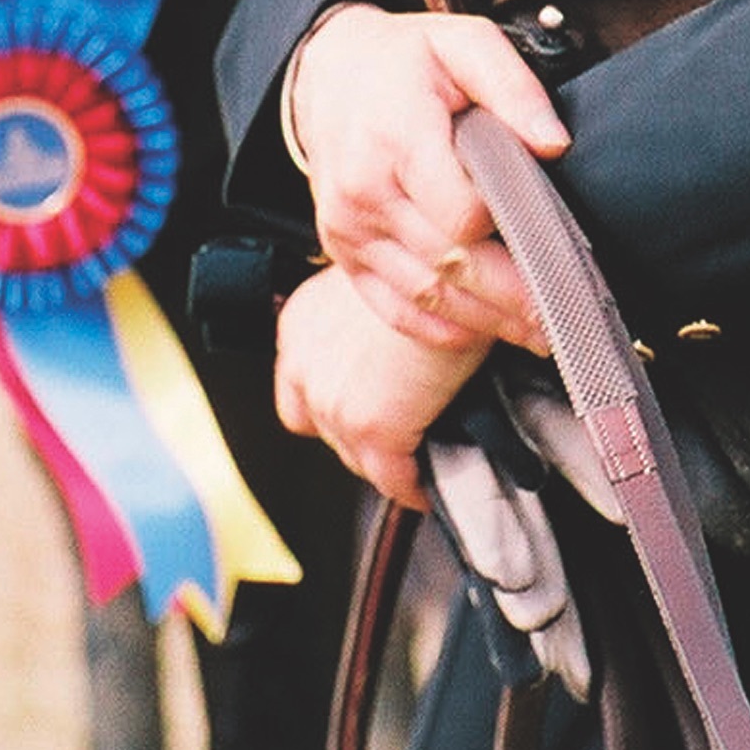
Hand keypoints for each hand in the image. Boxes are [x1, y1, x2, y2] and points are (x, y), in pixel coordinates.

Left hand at [274, 264, 487, 510]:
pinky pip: (392, 479)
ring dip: (387, 462)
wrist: (453, 266)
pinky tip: (431, 487)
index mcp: (300, 323)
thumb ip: (370, 322)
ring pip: (356, 458)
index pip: (296, 387)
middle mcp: (302, 363)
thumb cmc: (432, 261)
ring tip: (421, 457)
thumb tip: (394, 351)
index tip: (364, 406)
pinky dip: (412, 487)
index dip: (332, 404)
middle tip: (401, 431)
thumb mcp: (384, 285)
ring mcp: (331, 400)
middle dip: (359, 436)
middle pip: (322, 429)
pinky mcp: (370, 426)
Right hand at [286, 7, 567, 351]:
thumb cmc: (406, 61)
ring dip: (487, 322)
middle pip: (451, 265)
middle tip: (569, 314)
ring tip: (539, 331)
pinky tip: (483, 331)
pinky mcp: (345, 252)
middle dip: (515, 297)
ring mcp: (350, 229)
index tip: (555, 240)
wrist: (329, 74)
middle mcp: (364, 191)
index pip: (461, 213)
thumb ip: (513, 87)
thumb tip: (554, 144)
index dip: (510, 229)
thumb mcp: (464, 42)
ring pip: (427, 296)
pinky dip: (441, 329)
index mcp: (396, 137)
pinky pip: (393, 309)